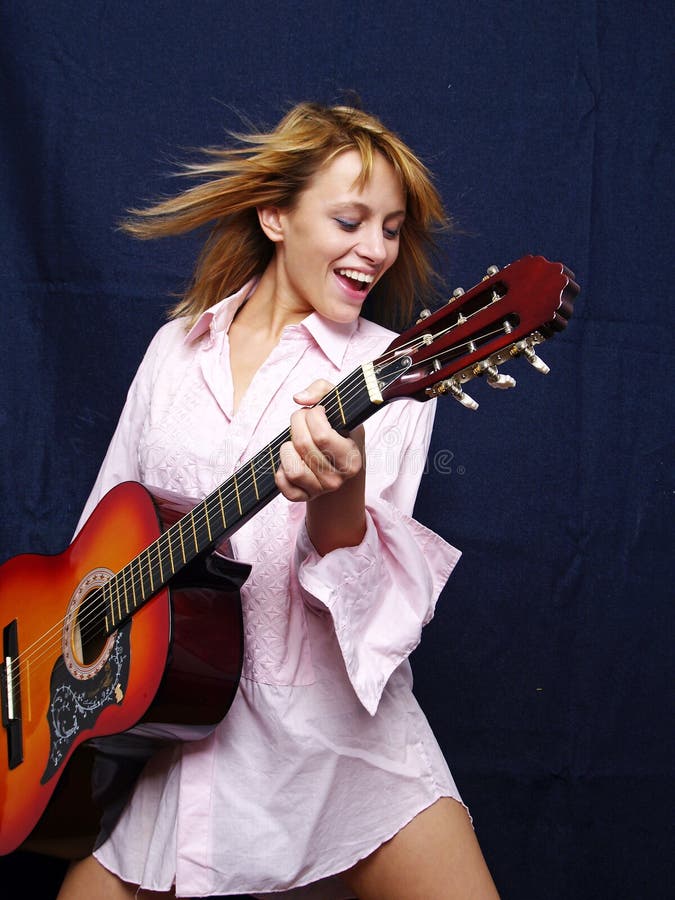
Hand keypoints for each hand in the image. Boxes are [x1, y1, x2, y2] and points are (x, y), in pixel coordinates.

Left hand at [274, 380, 363, 503]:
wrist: (342, 464)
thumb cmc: (341, 431)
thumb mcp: (341, 407)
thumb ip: (323, 390)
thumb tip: (299, 398)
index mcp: (351, 459)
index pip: (321, 435)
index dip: (311, 415)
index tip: (316, 411)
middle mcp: (337, 479)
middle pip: (303, 446)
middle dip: (296, 423)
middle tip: (301, 419)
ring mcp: (320, 490)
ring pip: (292, 468)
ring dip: (287, 447)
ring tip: (295, 441)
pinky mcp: (303, 497)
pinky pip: (283, 485)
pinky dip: (280, 470)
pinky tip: (290, 459)